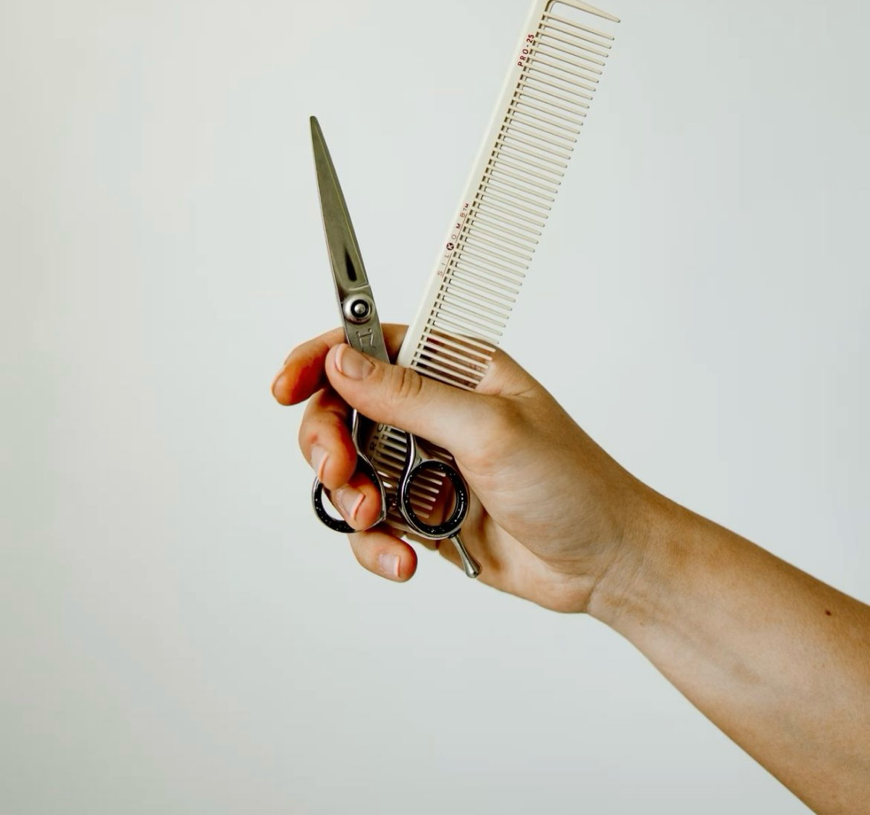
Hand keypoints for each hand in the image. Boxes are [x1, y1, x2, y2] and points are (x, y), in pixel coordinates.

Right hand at [272, 325, 653, 611]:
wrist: (603, 561)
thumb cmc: (570, 482)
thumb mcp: (489, 430)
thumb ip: (408, 397)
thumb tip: (341, 360)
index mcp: (452, 370)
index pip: (368, 345)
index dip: (320, 359)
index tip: (286, 386)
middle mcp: (431, 410)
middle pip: (342, 410)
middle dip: (329, 444)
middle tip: (341, 472)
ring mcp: (423, 462)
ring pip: (348, 470)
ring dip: (353, 499)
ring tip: (381, 522)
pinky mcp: (420, 511)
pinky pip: (369, 523)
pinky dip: (374, 544)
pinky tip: (404, 561)